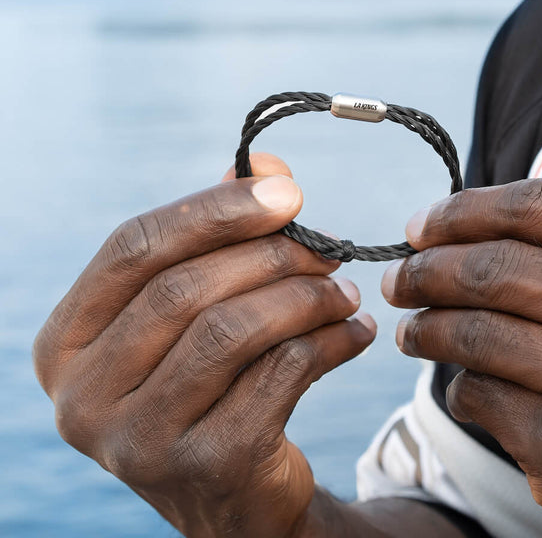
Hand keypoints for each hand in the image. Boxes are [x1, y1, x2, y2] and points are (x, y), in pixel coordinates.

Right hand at [34, 154, 375, 537]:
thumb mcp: (196, 309)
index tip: (289, 191)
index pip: (133, 247)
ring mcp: (136, 441)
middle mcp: (82, 396)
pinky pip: (278, 376)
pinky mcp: (203, 468)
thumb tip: (266, 166)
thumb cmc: (209, 383)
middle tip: (329, 249)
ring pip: (231, 331)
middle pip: (184, 288)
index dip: (213, 209)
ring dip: (305, 298)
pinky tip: (353, 332)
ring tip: (345, 291)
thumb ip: (219, 233)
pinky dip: (328, 342)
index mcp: (67, 341)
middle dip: (272, 256)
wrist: (233, 495)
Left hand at [381, 179, 541, 536]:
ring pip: (476, 333)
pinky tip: (462, 382)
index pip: (539, 206)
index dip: (464, 209)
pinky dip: (459, 386)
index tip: (424, 223)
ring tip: (411, 328)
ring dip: (426, 326)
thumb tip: (487, 230)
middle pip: (495, 268)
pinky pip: (483, 396)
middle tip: (401, 277)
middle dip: (426, 268)